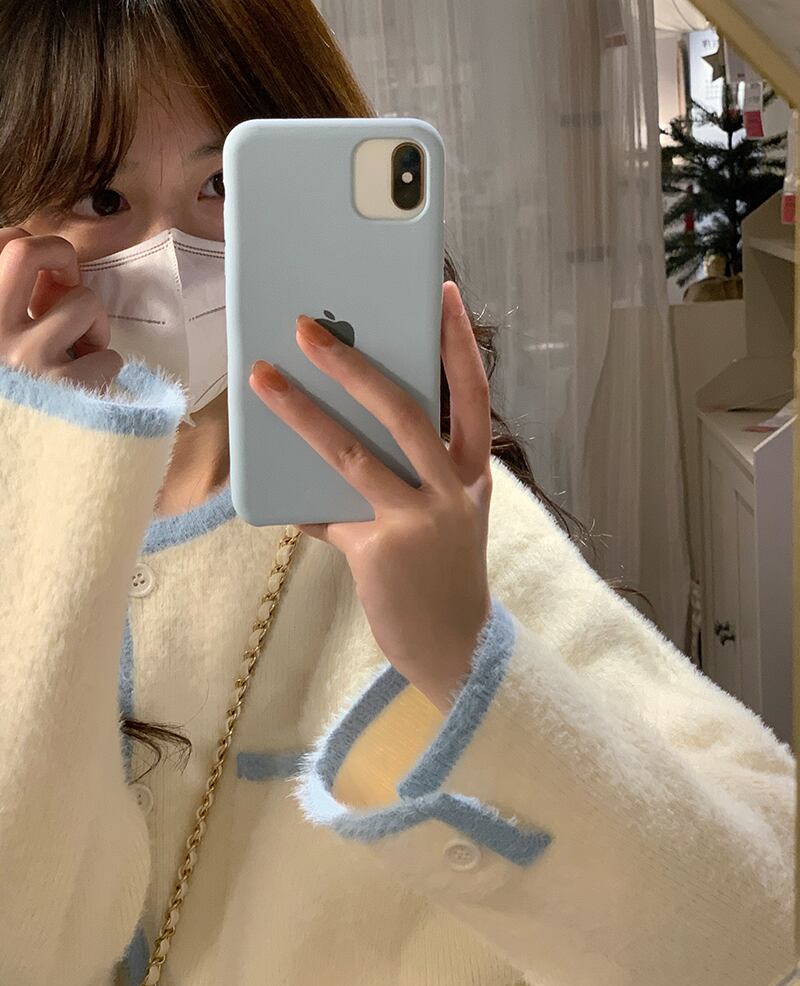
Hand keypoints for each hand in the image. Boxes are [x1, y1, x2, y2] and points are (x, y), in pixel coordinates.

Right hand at [0, 228, 121, 390]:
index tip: (42, 273)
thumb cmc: (18, 398)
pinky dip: (106, 370)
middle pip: (28, 253)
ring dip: (94, 327)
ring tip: (82, 353)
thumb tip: (50, 275)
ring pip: (84, 304)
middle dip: (61, 256)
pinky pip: (109, 358)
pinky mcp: (66, 391)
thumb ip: (12, 307)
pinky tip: (88, 387)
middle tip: (70, 281)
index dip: (30, 247)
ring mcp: (28, 360)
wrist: (14, 469)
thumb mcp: (4, 344)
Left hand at [249, 281, 492, 712]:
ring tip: (263, 378)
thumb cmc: (443, 571)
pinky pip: (324, 511)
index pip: (472, 394)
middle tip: (307, 327)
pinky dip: (297, 497)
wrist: (457, 646)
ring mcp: (417, 521)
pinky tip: (270, 485)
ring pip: (352, 452)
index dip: (457, 343)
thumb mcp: (445, 513)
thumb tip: (342, 425)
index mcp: (473, 473)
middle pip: (404, 410)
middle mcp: (452, 490)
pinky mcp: (378, 549)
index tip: (440, 294)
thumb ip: (410, 471)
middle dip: (353, 363)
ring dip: (302, 411)